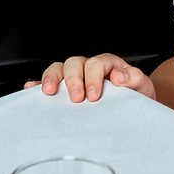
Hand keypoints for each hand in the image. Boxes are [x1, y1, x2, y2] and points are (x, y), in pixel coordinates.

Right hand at [30, 54, 154, 103]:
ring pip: (59, 69)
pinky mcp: (63, 90)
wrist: (134, 110)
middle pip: (75, 63)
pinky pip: (46, 82)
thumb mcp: (142, 89)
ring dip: (52, 78)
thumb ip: (135, 79)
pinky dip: (37, 84)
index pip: (97, 63)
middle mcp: (89, 67)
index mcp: (108, 65)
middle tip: (77, 98)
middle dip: (73, 80)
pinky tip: (31, 90)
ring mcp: (74, 77)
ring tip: (50, 92)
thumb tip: (122, 77)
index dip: (94, 77)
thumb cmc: (136, 98)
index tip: (94, 95)